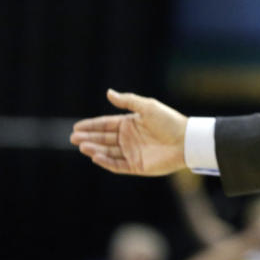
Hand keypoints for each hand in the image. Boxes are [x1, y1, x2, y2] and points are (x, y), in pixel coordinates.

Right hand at [70, 89, 187, 175]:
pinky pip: (117, 165)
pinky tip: (95, 156)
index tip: (76, 127)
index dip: (91, 126)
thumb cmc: (169, 121)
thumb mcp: (148, 107)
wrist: (186, 140)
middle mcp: (129, 139)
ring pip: (108, 152)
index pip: (106, 125)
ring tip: (82, 146)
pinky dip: (105, 162)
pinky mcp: (137, 166)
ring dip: (94, 149)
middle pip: (103, 139)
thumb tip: (108, 92)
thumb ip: (128, 101)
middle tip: (73, 137)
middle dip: (88, 138)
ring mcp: (132, 153)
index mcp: (130, 124)